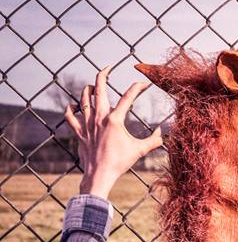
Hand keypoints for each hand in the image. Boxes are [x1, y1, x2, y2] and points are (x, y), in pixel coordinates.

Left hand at [64, 66, 162, 198]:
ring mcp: (87, 124)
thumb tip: (163, 133)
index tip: (144, 84)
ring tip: (92, 85)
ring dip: (88, 90)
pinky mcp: (79, 132)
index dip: (137, 88)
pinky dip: (71, 109)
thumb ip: (154, 140)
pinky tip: (74, 105)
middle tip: (108, 67)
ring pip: (83, 99)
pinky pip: (71, 117)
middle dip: (103, 75)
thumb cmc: (120, 162)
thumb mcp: (140, 150)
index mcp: (115, 120)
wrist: (99, 175)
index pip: (127, 97)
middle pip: (99, 90)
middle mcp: (99, 118)